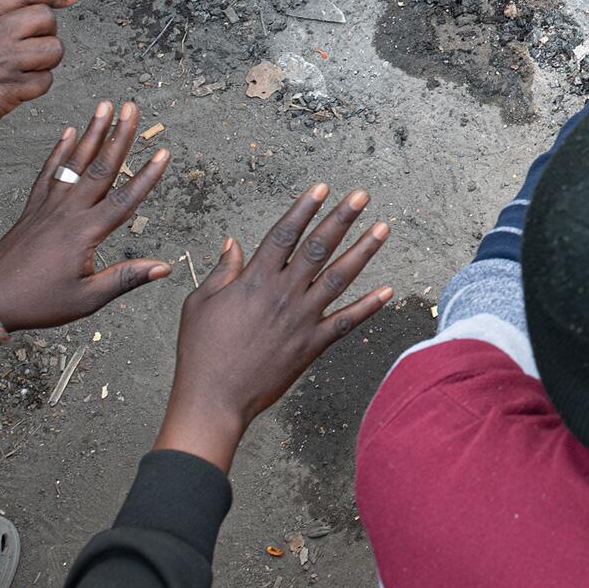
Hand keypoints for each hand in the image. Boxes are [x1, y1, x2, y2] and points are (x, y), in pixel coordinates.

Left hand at [0, 101, 172, 330]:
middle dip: (119, 135)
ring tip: (104, 106)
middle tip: (131, 108)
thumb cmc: (38, 303)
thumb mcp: (86, 299)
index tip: (163, 152)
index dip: (146, 175)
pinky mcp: (33, 208)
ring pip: (74, 162)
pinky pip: (48, 172)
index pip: (124, 199)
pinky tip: (68, 132)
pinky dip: (58, 150)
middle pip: (100, 167)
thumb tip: (164, 268)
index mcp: (84, 233)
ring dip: (92, 132)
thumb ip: (125, 278)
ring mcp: (48, 207)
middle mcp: (67, 212)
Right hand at [155, 184, 393, 470]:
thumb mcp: (200, 304)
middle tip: (363, 195)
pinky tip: (389, 290)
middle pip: (318, 248)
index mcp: (254, 280)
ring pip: (338, 278)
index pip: (284, 234)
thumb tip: (234, 243)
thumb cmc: (200, 351)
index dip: (304, 208)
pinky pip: (346, 322)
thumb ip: (222, 271)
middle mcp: (283, 294)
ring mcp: (301, 319)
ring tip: (383, 228)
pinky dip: (369, 306)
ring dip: (363, 251)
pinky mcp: (312, 345)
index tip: (322, 187)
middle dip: (342, 218)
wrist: (213, 399)